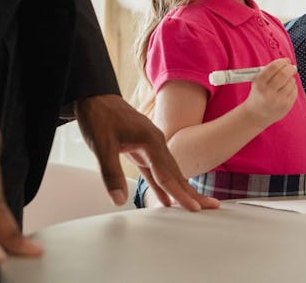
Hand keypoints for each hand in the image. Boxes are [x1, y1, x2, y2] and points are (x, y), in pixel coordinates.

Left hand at [75, 94, 218, 210]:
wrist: (94, 97)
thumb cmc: (99, 116)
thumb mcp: (102, 146)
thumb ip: (111, 174)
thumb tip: (118, 199)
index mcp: (151, 141)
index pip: (168, 174)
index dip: (181, 193)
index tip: (194, 207)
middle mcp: (156, 143)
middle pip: (176, 173)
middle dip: (192, 192)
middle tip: (210, 206)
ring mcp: (150, 145)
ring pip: (169, 171)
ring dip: (181, 189)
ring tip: (194, 204)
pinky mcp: (142, 148)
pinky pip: (156, 170)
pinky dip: (162, 184)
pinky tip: (166, 197)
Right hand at [241, 58, 297, 127]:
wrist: (257, 115)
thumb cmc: (258, 95)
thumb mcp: (256, 82)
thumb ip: (268, 71)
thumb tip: (285, 62)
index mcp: (260, 84)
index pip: (274, 67)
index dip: (282, 61)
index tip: (286, 60)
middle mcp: (269, 92)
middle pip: (285, 74)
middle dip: (290, 68)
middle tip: (291, 67)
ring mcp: (279, 100)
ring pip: (291, 82)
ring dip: (291, 78)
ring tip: (286, 81)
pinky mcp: (287, 105)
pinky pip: (295, 90)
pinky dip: (292, 87)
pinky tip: (286, 89)